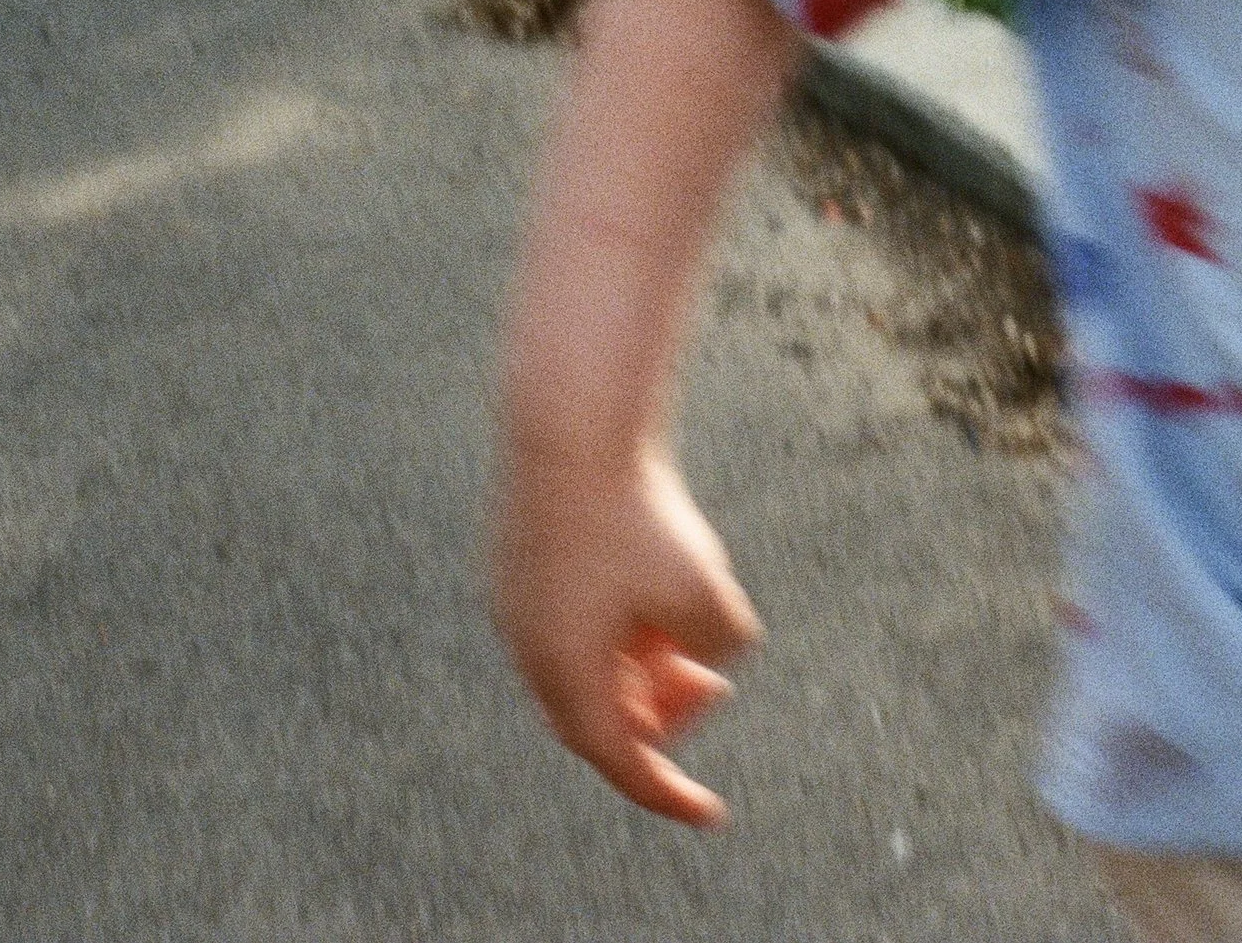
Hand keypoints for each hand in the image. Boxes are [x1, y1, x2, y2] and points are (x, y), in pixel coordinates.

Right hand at [494, 446, 762, 826]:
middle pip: (601, 715)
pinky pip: (573, 622)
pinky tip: (657, 584)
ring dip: (642, 666)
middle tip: (712, 685)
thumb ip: (722, 642)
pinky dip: (618, 628)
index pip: (622, 760)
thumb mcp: (704, 590)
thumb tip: (712, 653)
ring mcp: (518, 606)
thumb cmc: (636, 514)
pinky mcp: (522, 565)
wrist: (570, 428)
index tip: (710, 813)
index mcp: (567, 673)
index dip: (669, 792)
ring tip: (689, 631)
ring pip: (586, 665)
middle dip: (662, 712)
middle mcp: (530, 649)